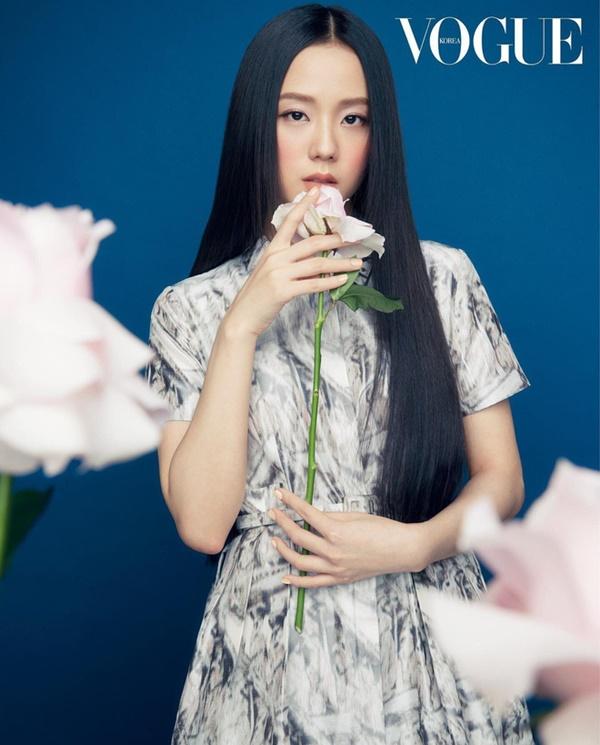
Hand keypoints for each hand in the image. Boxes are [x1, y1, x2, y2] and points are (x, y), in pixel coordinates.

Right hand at [224, 188, 362, 338]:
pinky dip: (330, 282)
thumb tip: (313, 256)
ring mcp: (279, 274)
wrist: (242, 317)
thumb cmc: (258, 295)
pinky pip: (313, 284)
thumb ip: (286, 260)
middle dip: (335, 240)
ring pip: (317, 264)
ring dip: (340, 264)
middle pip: (311, 243)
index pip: (289, 221)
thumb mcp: (269, 271)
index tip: (317, 191)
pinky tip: (342, 280)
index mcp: (272, 250)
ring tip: (357, 264)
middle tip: (353, 240)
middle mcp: (276, 258)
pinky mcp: (284, 291)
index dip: (304, 205)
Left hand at [268, 487, 429, 586]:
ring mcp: (335, 568)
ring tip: (274, 539)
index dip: (290, 502)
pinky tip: (285, 576)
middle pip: (298, 536)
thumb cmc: (382, 529)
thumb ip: (331, 517)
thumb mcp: (354, 516)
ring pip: (300, 561)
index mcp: (336, 531)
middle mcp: (331, 551)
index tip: (279, 494)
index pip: (306, 513)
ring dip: (284, 549)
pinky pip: (313, 583)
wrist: (401, 550)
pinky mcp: (340, 579)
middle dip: (282, 522)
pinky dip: (297, 581)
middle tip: (273, 512)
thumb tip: (312, 516)